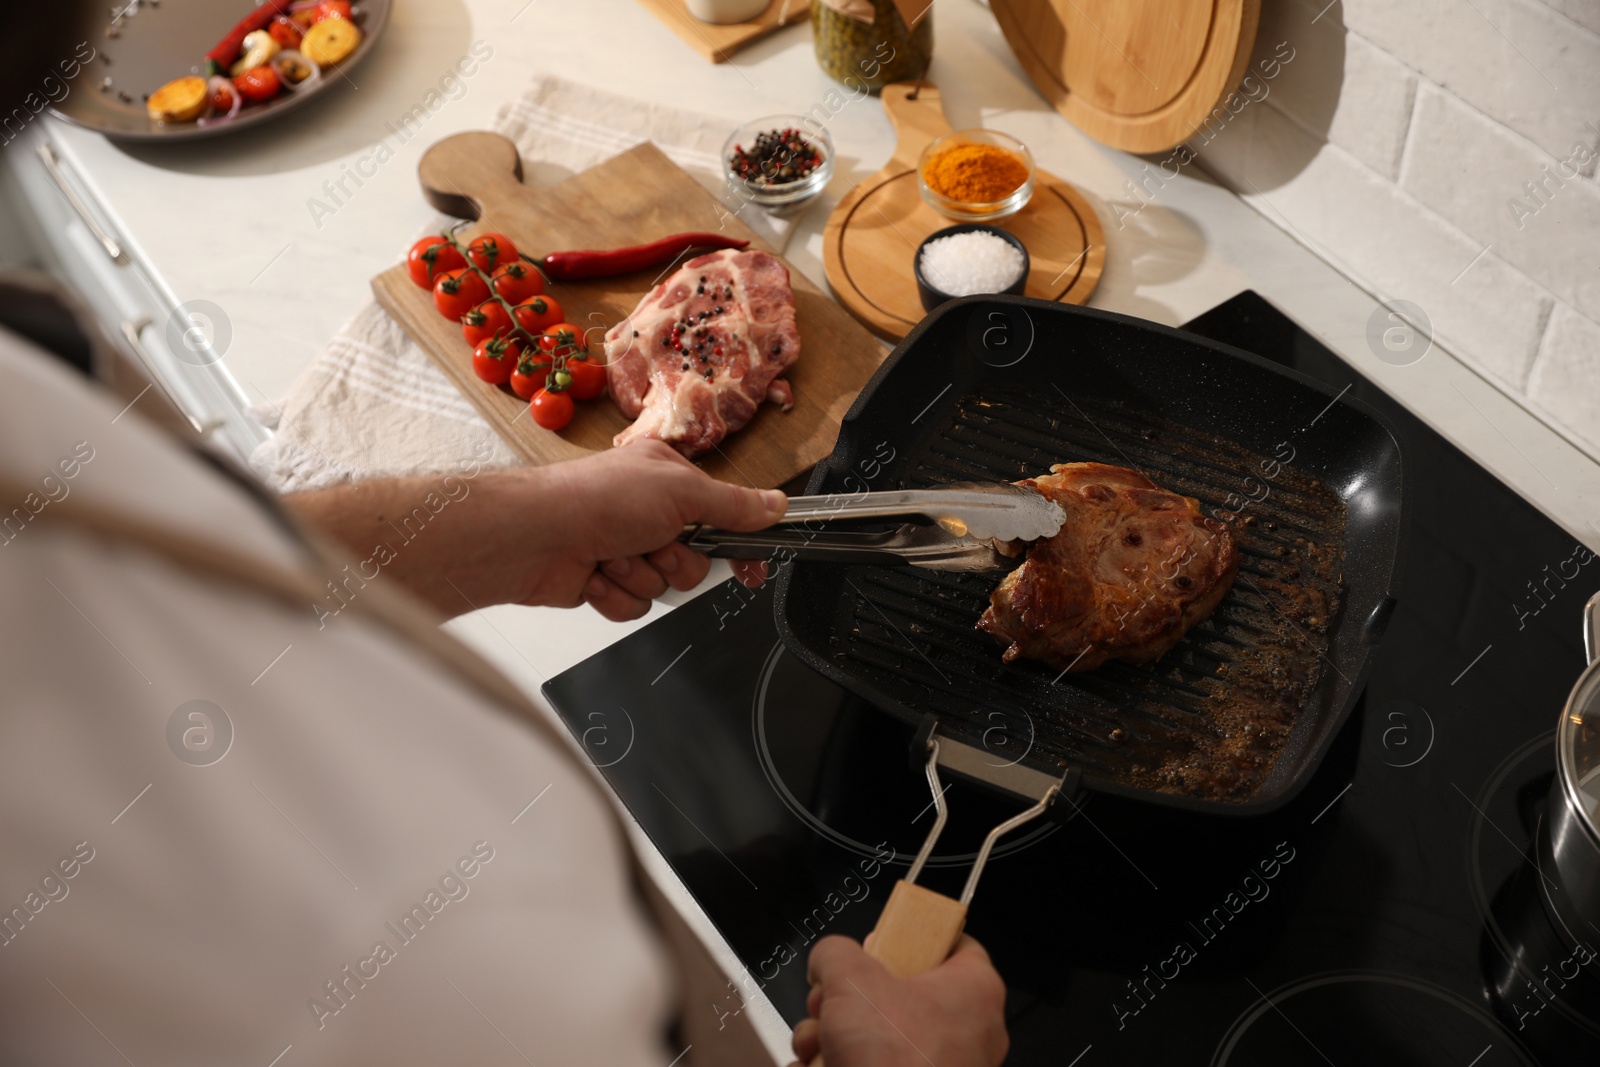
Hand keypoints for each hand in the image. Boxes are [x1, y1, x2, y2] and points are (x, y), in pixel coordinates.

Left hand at [518, 439, 783, 619]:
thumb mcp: (681, 492)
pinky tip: (595, 574)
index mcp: (667, 480)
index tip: (753, 566)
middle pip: (695, 560)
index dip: (738, 543)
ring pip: (663, 586)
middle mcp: (645, 512)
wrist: (534, 537)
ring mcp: (623, 547)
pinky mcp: (602, 580)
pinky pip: (633, 605)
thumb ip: (733, 504)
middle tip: (653, 542)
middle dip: (675, 560)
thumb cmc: (595, 499)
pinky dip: (616, 594)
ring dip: (641, 576)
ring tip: (612, 554)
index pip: (721, 514)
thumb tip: (775, 504)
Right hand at [790, 935, 1007, 1066]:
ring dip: (833, 1035)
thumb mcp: (851, 979)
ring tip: (817, 1044)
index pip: (951, 942)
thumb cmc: (896, 1062)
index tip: (879, 941)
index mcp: (974, 990)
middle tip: (831, 1001)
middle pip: (898, 992)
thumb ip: (836, 953)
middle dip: (848, 998)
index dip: (908, 936)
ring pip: (878, 1035)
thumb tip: (828, 959)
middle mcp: (968, 1031)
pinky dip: (839, 1065)